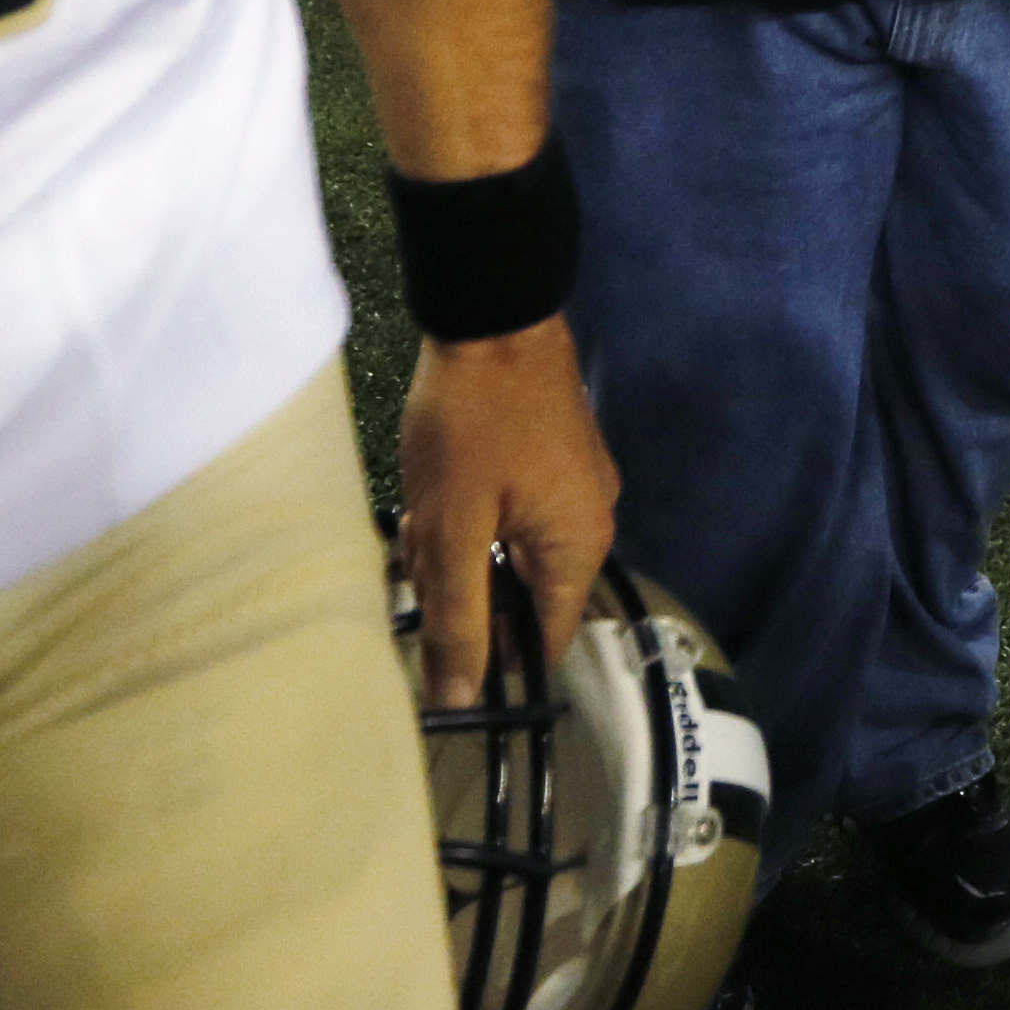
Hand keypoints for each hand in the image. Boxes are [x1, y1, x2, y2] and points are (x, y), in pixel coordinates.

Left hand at [394, 320, 618, 707]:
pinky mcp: (551, 452)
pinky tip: (435, 484)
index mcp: (578, 547)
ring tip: (423, 502)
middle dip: (460, 580)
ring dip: (457, 540)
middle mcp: (589, 518)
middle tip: (420, 541)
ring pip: (505, 547)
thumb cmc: (473, 420)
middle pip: (518, 591)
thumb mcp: (454, 527)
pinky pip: (509, 509)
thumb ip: (457, 618)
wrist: (492, 309)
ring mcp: (573, 481)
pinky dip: (469, 509)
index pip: (543, 641)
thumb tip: (457, 700)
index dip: (491, 658)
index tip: (439, 643)